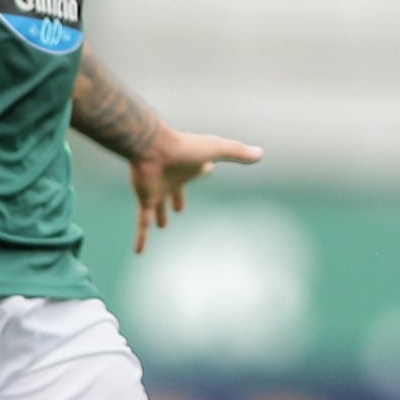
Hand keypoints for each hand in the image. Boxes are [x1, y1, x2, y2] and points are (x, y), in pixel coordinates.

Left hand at [130, 127, 262, 252]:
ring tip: (162, 226)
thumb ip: (237, 151)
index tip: (207, 169)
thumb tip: (260, 153)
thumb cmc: (185, 147)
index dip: (203, 170)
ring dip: (159, 215)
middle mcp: (172, 178)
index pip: (199, 170)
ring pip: (158, 206)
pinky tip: (139, 252)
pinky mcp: (146, 200)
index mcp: (189, 166)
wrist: (153, 148)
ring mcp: (157, 190)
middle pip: (176, 190)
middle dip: (177, 197)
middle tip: (179, 208)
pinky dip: (141, 238)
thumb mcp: (216, 149)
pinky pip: (143, 222)